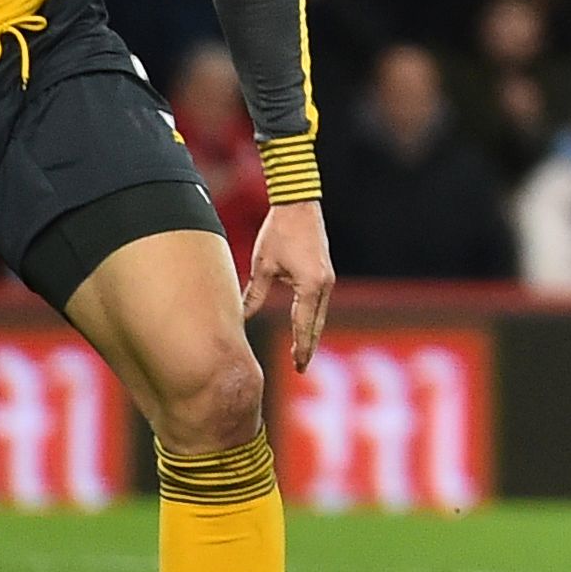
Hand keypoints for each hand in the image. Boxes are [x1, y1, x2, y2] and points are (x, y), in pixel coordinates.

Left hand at [242, 201, 335, 370]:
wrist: (299, 205)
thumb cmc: (278, 232)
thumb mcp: (262, 266)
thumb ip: (255, 295)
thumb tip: (242, 318)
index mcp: (309, 286)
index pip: (304, 325)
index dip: (301, 347)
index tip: (298, 366)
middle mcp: (324, 285)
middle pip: (316, 324)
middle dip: (308, 345)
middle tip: (300, 366)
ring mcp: (327, 279)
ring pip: (319, 314)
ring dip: (310, 332)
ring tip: (301, 351)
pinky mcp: (325, 273)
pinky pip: (319, 302)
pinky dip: (312, 317)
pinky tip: (305, 325)